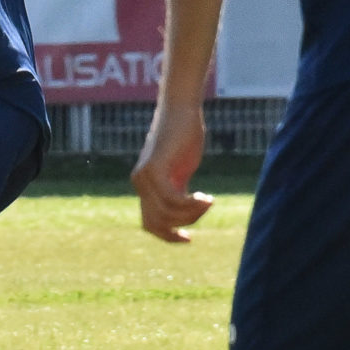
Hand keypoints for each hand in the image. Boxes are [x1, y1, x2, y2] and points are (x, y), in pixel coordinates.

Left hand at [132, 101, 215, 242]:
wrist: (181, 109)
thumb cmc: (184, 136)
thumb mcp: (181, 169)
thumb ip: (178, 189)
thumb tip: (184, 212)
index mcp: (145, 186)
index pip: (149, 224)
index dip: (168, 236)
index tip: (188, 239)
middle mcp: (140, 183)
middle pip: (158, 223)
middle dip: (185, 224)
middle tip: (205, 208)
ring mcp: (145, 176)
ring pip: (167, 214)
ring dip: (192, 214)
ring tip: (208, 201)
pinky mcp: (155, 168)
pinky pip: (172, 200)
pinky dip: (192, 204)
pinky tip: (206, 197)